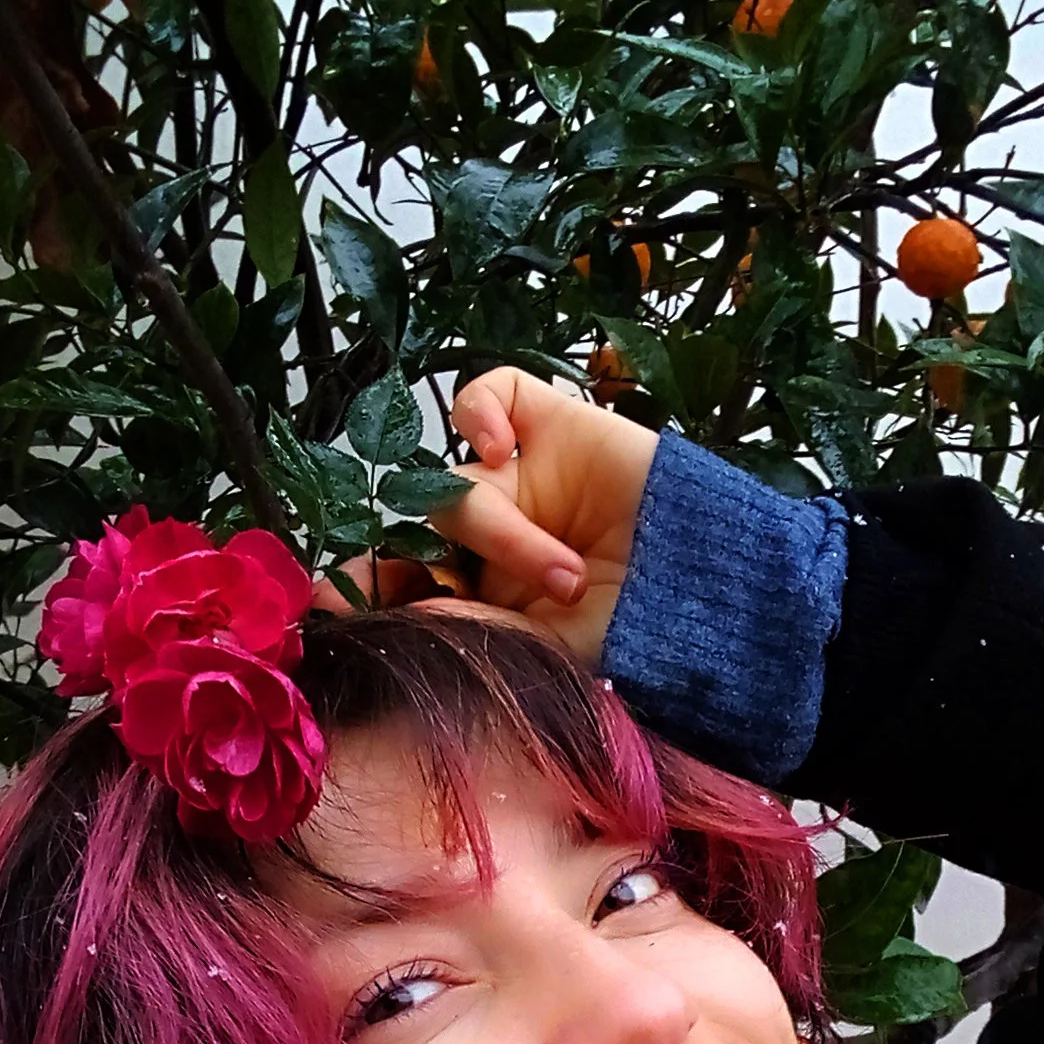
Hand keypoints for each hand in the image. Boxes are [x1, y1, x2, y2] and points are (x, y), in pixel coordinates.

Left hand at [315, 367, 658, 671]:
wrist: (712, 593)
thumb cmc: (636, 632)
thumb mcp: (545, 649)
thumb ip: (469, 626)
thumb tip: (397, 611)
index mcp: (479, 591)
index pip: (398, 575)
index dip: (361, 582)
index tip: (331, 602)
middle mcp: (489, 533)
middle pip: (410, 523)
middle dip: (399, 553)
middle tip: (412, 583)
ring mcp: (517, 475)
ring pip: (456, 480)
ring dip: (501, 530)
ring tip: (563, 573)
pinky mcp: (548, 424)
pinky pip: (485, 394)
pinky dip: (479, 412)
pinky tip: (504, 447)